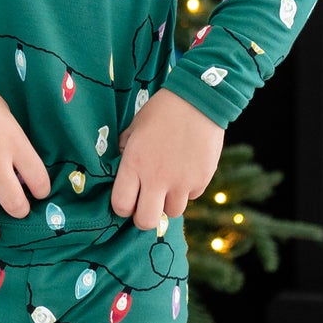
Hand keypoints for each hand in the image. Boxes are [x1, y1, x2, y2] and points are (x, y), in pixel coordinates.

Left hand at [110, 88, 224, 228]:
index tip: (128, 200)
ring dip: (168, 202)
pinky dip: (187, 189)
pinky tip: (186, 170)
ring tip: (169, 183)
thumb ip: (125, 152)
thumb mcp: (134, 128)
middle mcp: (157, 178)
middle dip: (144, 216)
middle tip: (147, 204)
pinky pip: (191, 196)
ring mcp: (181, 182)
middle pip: (146, 221)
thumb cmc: (161, 111)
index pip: (121, 206)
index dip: (123, 207)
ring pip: (172, 212)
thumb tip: (121, 169)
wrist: (198, 100)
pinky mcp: (202, 180)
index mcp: (134, 165)